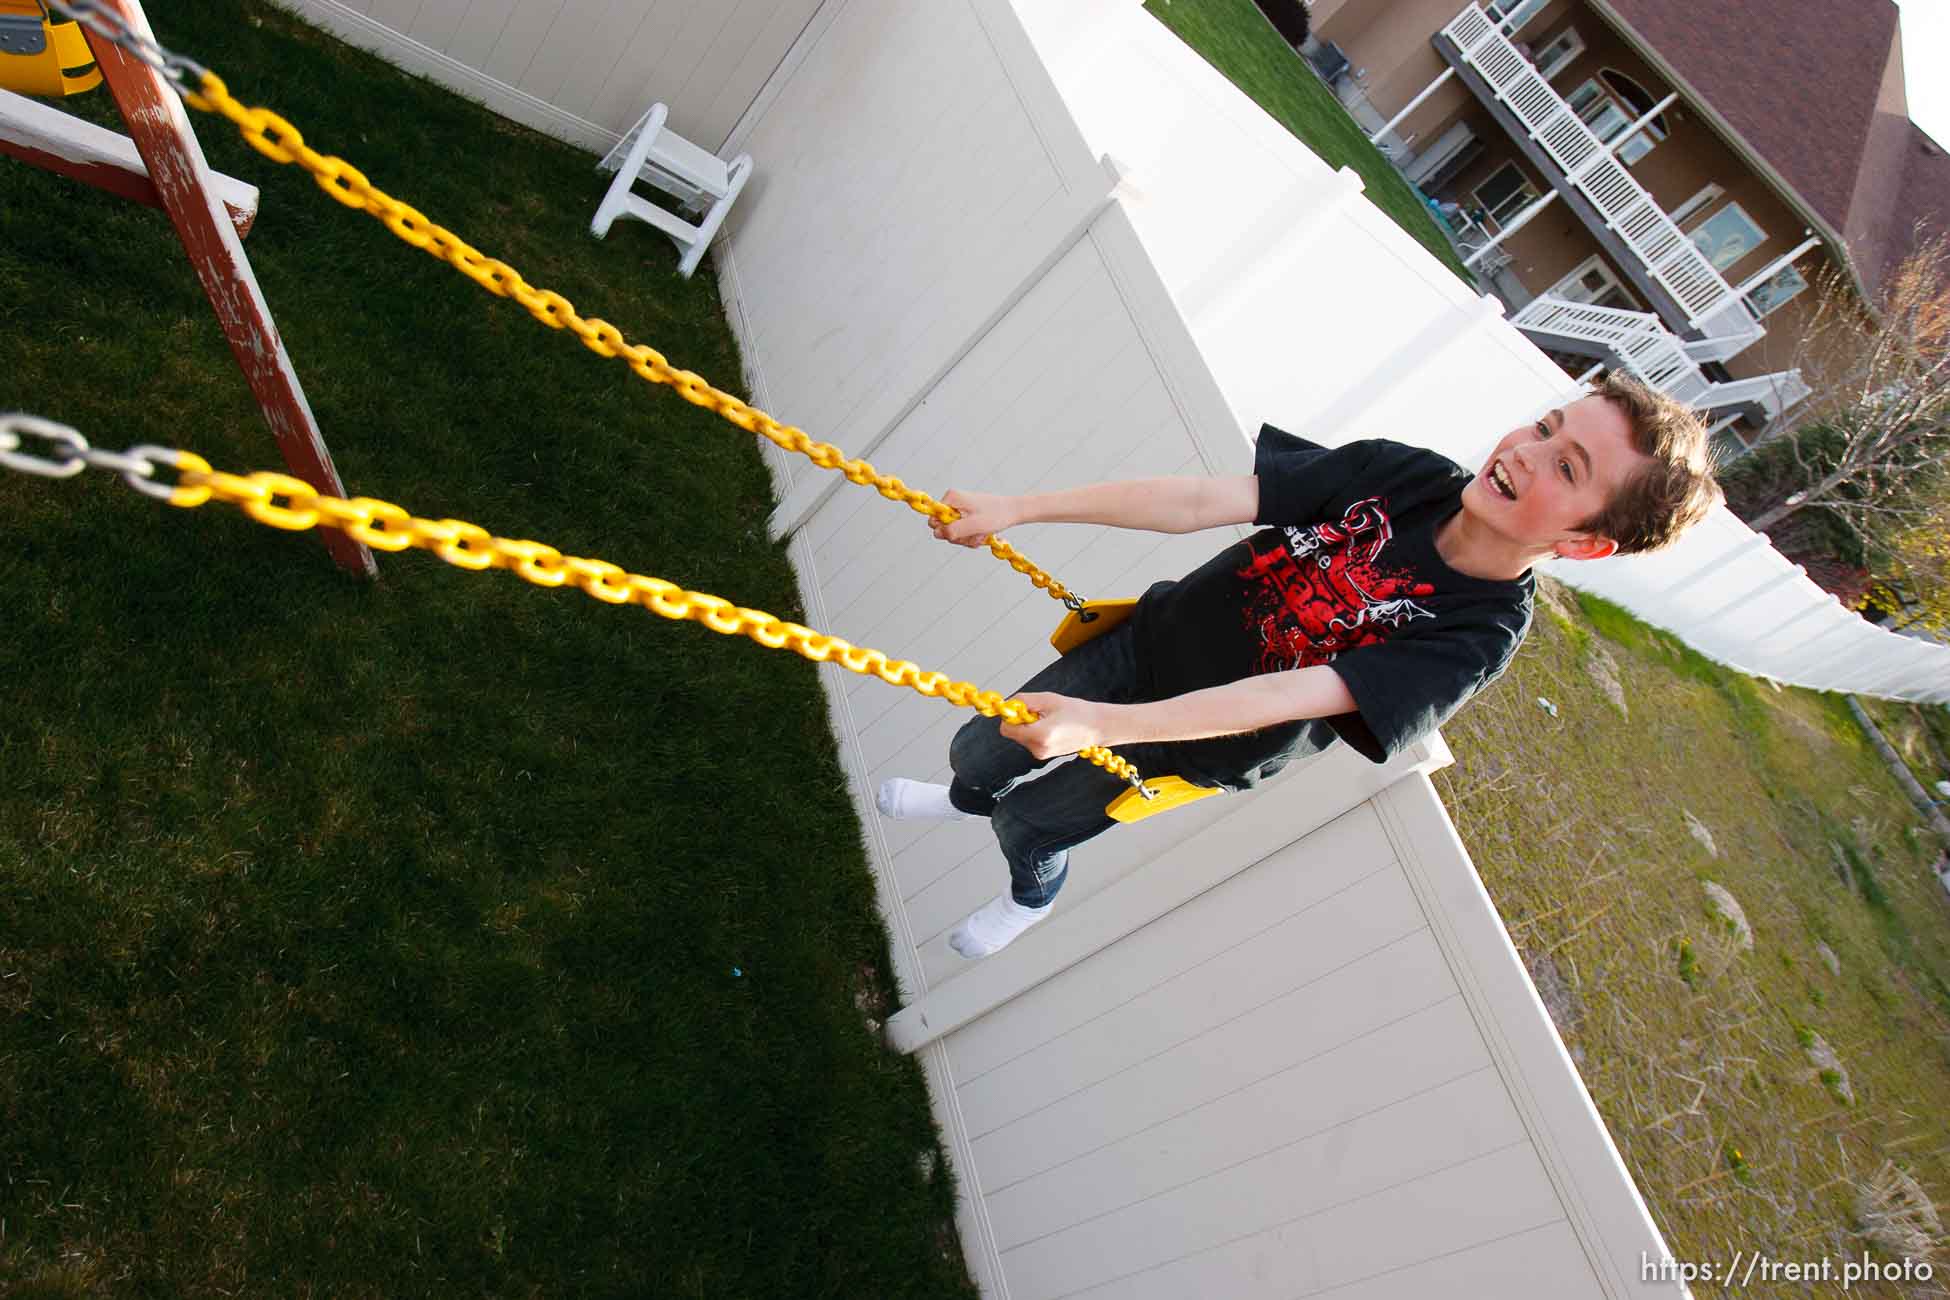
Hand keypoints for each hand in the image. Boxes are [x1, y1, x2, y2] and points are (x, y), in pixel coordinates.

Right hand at [932, 489, 1018, 546]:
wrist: (1014, 512)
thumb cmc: (997, 515)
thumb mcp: (975, 525)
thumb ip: (954, 529)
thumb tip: (937, 533)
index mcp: (951, 498)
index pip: (934, 520)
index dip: (945, 530)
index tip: (961, 532)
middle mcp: (953, 502)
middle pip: (943, 528)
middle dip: (958, 536)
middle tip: (974, 535)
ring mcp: (959, 510)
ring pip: (953, 533)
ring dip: (967, 538)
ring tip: (980, 534)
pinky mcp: (966, 516)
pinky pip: (962, 532)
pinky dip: (971, 537)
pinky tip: (982, 534)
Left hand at [1000, 692, 1116, 758]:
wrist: (1097, 727)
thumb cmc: (1076, 711)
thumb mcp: (1048, 699)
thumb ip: (1025, 701)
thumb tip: (1008, 703)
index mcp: (1039, 735)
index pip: (1006, 729)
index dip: (1009, 716)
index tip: (1020, 708)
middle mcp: (1038, 748)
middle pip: (1012, 733)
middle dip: (1020, 720)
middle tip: (1038, 711)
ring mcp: (1041, 754)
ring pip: (1021, 736)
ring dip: (1028, 725)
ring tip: (1049, 719)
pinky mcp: (1044, 754)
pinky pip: (1030, 740)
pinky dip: (1035, 731)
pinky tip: (1051, 726)